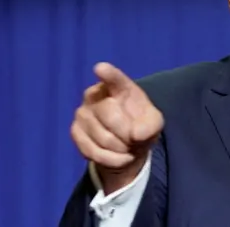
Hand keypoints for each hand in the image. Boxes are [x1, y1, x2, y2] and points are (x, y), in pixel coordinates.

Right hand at [70, 62, 163, 193]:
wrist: (127, 145)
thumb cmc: (140, 126)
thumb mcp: (154, 124)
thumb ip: (150, 126)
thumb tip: (136, 135)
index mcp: (119, 86)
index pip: (114, 78)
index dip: (108, 74)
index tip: (101, 69)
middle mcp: (95, 94)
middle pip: (110, 115)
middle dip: (127, 133)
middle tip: (135, 139)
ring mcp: (82, 113)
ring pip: (103, 137)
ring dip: (121, 149)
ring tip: (127, 147)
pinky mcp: (75, 132)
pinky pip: (93, 152)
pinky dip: (111, 160)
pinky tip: (119, 157)